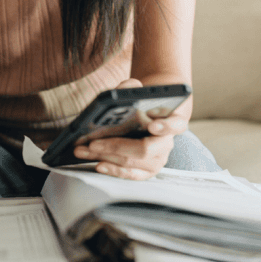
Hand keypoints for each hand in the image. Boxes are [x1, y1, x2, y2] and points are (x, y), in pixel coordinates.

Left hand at [72, 78, 187, 180]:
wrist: (146, 119)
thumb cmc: (142, 107)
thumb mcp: (138, 93)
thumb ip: (132, 87)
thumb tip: (124, 88)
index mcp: (172, 122)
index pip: (176, 124)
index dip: (165, 126)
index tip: (152, 125)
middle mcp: (167, 143)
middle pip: (144, 149)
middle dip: (116, 146)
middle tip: (94, 142)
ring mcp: (157, 160)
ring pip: (132, 162)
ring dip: (105, 157)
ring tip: (84, 150)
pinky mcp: (146, 172)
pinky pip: (130, 174)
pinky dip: (113, 170)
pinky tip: (98, 164)